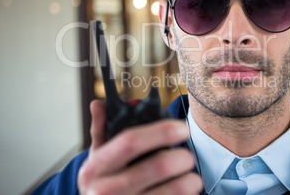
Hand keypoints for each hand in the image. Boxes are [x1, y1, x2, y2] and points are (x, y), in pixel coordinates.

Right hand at [77, 100, 202, 194]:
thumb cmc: (102, 182)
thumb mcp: (96, 159)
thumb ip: (100, 130)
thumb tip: (98, 104)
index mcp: (96, 167)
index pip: (130, 142)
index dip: (160, 132)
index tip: (181, 128)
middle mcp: (106, 190)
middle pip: (158, 166)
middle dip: (182, 158)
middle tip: (188, 157)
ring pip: (172, 190)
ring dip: (190, 181)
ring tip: (193, 177)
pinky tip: (187, 192)